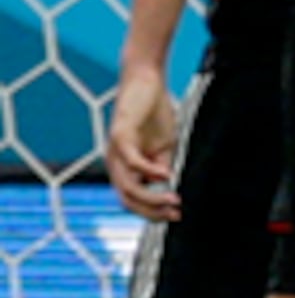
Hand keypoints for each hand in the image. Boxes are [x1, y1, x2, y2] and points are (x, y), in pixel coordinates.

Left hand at [105, 65, 180, 219]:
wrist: (145, 82)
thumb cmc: (154, 113)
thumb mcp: (164, 146)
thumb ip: (163, 166)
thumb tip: (170, 186)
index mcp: (125, 167)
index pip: (132, 200)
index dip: (153, 211)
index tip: (176, 214)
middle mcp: (115, 163)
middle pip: (127, 199)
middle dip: (152, 211)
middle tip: (176, 213)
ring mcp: (115, 151)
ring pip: (128, 186)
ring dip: (150, 197)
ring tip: (174, 200)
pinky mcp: (120, 136)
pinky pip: (132, 161)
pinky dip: (149, 171)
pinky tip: (166, 174)